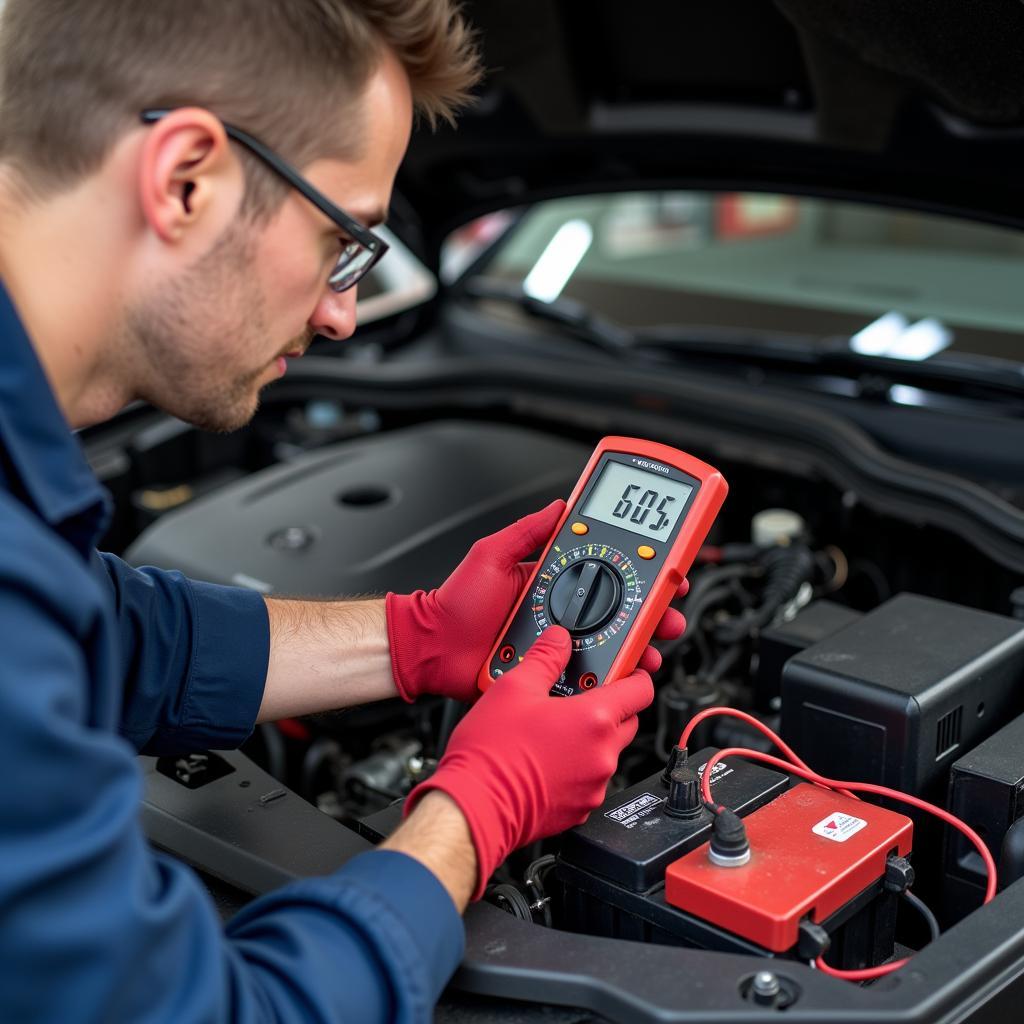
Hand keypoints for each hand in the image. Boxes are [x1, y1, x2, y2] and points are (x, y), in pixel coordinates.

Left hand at [386, 500, 687, 702]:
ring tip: (654, 642)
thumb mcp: (491, 554)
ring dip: (641, 642)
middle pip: (620, 608)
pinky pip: (590, 674)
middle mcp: (563, 611)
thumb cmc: (456, 604)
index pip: (605, 569)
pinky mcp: (553, 673)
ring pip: (612, 643)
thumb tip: (560, 505)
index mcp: (553, 579)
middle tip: (671, 607)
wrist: (433, 649)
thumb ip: (525, 530)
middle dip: (653, 607)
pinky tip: (627, 670)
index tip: (664, 565)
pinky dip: (613, 674)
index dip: (638, 567)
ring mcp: (560, 643)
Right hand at [403, 627, 652, 898]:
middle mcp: (603, 755)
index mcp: (594, 720)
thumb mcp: (513, 688)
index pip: (641, 690)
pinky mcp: (581, 808)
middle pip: (627, 721)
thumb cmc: (491, 753)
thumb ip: (544, 658)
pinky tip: (546, 758)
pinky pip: (590, 779)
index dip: (635, 675)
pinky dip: (577, 767)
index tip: (624, 670)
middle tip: (578, 697)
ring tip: (553, 730)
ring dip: (591, 738)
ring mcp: (594, 785)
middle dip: (609, 706)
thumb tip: (558, 640)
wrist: (475, 806)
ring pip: (607, 751)